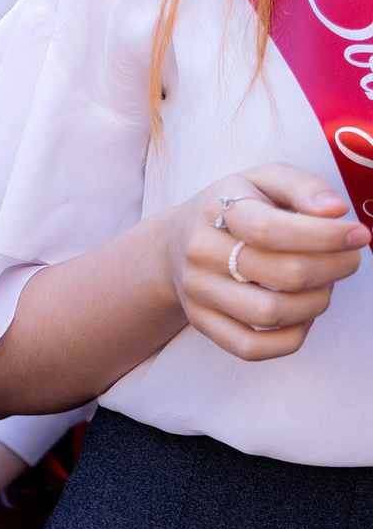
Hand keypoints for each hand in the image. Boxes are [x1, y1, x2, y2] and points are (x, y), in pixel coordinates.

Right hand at [162, 165, 366, 361]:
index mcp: (217, 211)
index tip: (359, 235)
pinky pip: (251, 348)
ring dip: (316, 304)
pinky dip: (289, 339)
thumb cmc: (234, 208)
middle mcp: (201, 252)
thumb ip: (302, 186)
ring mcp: (199, 291)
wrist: (175, 242)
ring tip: (324, 286)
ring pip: (271, 314)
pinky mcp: (201, 322)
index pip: (272, 230)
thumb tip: (335, 211)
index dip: (326, 236)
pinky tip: (302, 317)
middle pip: (284, 274)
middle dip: (334, 269)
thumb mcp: (263, 179)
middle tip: (348, 260)